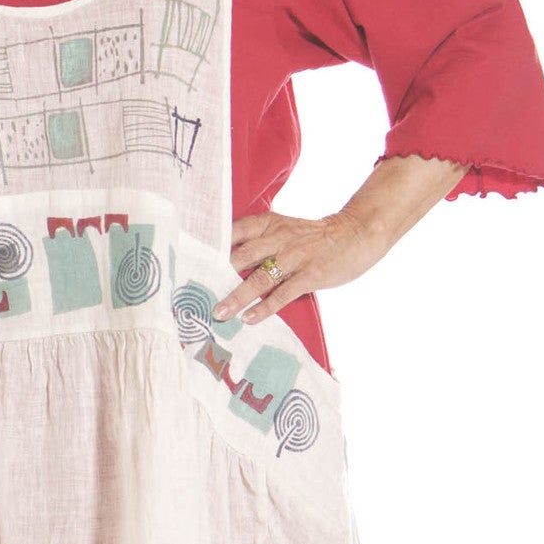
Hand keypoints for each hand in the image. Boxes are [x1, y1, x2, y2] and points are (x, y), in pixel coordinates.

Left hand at [212, 208, 389, 324]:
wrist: (356, 233)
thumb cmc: (312, 237)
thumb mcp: (283, 229)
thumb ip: (257, 241)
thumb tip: (224, 262)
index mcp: (268, 224)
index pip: (232, 232)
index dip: (209, 248)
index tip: (187, 264)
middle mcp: (278, 237)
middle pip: (240, 256)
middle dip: (216, 276)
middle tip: (195, 294)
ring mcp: (295, 256)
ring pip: (259, 277)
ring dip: (237, 296)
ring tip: (219, 313)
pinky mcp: (311, 274)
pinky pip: (283, 293)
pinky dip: (264, 307)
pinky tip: (249, 319)